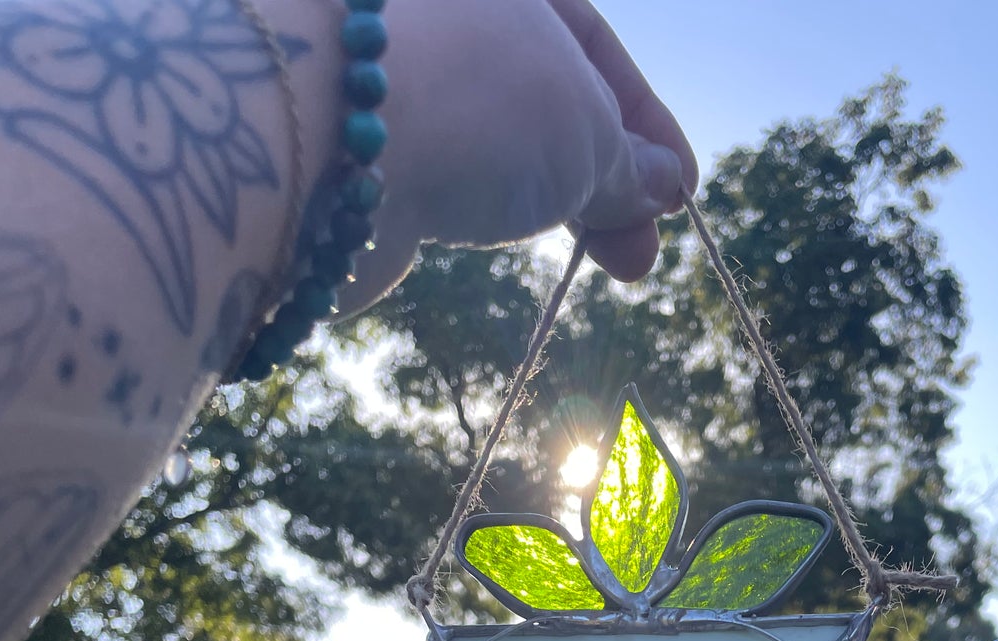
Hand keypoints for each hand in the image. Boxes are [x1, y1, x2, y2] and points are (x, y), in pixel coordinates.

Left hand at [351, 0, 697, 307]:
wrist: (318, 141)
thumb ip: (625, 162)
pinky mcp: (349, 135)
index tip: (679, 195)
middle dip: (601, 178)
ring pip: (486, 133)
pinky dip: (478, 201)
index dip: (645, 124)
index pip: (588, 42)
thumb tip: (660, 186)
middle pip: (538, 92)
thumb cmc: (474, 102)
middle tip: (638, 257)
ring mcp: (387, 71)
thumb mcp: (584, 130)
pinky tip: (501, 233)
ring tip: (596, 258)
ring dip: (548, 198)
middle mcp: (436, 14)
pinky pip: (435, 162)